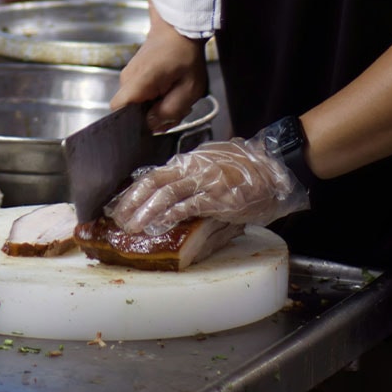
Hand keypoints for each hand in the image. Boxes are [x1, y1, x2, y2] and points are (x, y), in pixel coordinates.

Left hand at [107, 136, 309, 235]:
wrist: (274, 170)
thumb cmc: (245, 171)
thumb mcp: (212, 168)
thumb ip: (191, 183)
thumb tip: (170, 206)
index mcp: (188, 164)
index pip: (152, 176)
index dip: (132, 192)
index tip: (117, 205)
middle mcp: (191, 170)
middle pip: (152, 182)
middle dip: (131, 202)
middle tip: (117, 220)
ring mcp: (203, 182)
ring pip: (164, 193)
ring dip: (145, 212)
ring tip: (132, 227)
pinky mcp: (216, 197)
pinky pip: (187, 206)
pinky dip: (170, 216)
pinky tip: (158, 225)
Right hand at [110, 20, 207, 131]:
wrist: (178, 29)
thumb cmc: (185, 55)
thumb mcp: (189, 89)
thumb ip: (170, 111)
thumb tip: (151, 125)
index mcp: (138, 81)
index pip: (118, 111)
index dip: (133, 124)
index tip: (153, 123)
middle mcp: (127, 79)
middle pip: (131, 112)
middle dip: (152, 118)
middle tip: (175, 110)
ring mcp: (128, 77)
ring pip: (136, 106)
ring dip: (156, 108)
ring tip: (175, 97)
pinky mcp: (133, 76)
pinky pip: (139, 97)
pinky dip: (155, 99)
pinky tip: (169, 92)